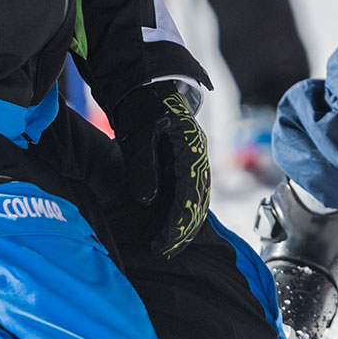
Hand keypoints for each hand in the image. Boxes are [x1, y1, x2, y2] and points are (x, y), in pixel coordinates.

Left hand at [108, 80, 211, 257]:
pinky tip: (171, 227)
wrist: (147, 87)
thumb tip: (148, 200)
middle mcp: (198, 155)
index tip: (164, 242)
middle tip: (165, 251)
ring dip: (185, 223)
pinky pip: (190, 192)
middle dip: (184, 229)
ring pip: (197, 198)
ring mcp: (195, 159)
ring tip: (168, 246)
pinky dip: (183, 211)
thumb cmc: (141, 109)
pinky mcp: (186, 162)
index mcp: (191, 147)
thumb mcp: (138, 136)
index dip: (179, 220)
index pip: (190, 192)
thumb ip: (143, 167)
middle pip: (199, 200)